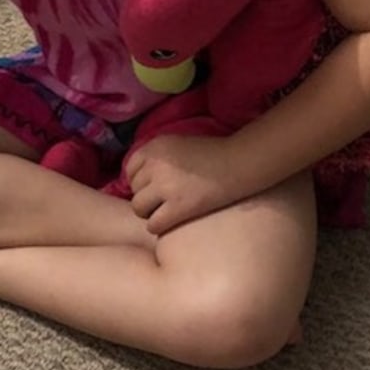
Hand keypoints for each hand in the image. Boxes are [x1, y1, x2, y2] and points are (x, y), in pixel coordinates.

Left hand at [126, 134, 240, 235]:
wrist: (239, 163)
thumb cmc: (212, 153)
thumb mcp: (177, 143)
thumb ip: (156, 155)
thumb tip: (137, 176)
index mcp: (154, 146)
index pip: (130, 169)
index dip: (140, 180)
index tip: (153, 185)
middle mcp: (155, 165)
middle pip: (134, 189)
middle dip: (146, 196)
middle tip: (163, 199)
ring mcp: (165, 186)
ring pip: (138, 208)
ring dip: (150, 212)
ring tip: (166, 211)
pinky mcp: (178, 207)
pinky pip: (153, 224)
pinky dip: (159, 226)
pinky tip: (171, 222)